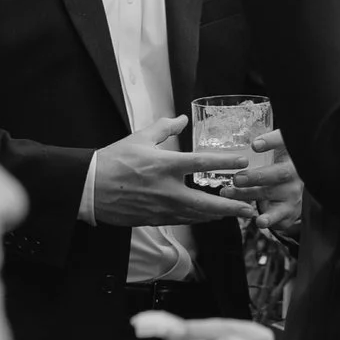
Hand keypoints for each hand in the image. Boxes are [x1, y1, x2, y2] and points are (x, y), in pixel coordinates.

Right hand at [91, 118, 253, 226]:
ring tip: (237, 214)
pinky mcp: (154, 219)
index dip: (225, 163)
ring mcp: (161, 207)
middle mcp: (167, 189)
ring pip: (197, 215)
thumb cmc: (113, 160)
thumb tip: (182, 118)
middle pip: (207, 201)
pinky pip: (183, 220)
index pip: (202, 163)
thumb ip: (165, 128)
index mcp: (164, 164)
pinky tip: (209, 217)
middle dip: (231, 206)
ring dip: (219, 215)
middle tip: (251, 208)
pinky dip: (199, 219)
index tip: (243, 162)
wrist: (89, 188)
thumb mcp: (139, 137)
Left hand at [229, 139, 303, 235]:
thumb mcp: (278, 152)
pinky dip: (270, 219)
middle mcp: (296, 174)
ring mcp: (294, 194)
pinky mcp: (290, 212)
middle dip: (256, 177)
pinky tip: (259, 221)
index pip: (284, 142)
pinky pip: (280, 217)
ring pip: (272, 194)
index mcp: (289, 154)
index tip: (254, 145)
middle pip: (279, 174)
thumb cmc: (279, 168)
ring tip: (232, 197)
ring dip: (249, 195)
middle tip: (236, 178)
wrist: (296, 192)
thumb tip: (253, 142)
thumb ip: (267, 143)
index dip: (271, 142)